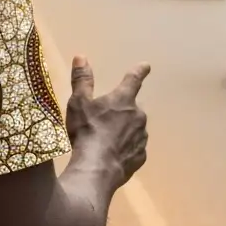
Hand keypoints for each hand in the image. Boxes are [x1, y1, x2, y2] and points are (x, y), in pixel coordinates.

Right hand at [66, 56, 149, 187]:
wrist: (97, 169)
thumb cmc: (87, 131)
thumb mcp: (79, 103)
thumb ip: (82, 80)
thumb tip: (81, 56)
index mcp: (124, 99)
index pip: (134, 79)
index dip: (139, 71)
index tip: (146, 66)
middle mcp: (138, 115)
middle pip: (134, 107)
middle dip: (124, 110)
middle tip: (107, 118)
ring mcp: (142, 137)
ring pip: (136, 128)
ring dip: (126, 129)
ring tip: (107, 139)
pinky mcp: (141, 156)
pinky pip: (135, 148)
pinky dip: (126, 148)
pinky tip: (113, 154)